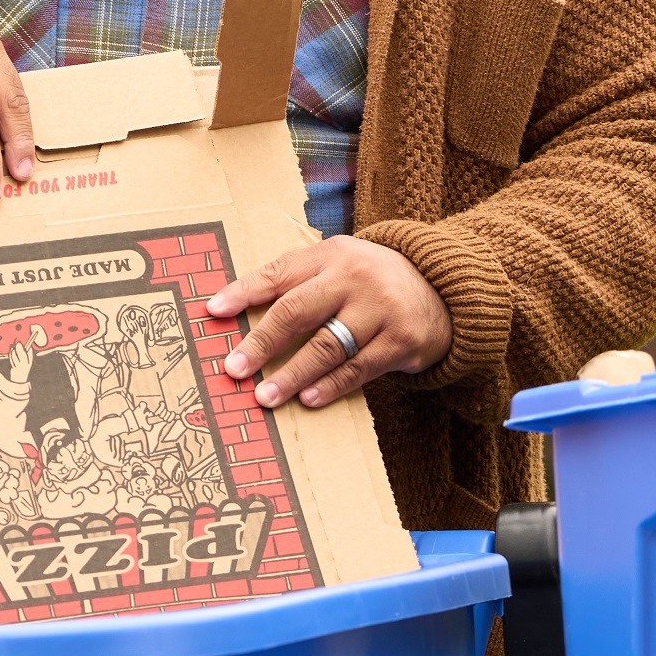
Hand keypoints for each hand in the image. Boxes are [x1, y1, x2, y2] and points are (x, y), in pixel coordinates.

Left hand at [209, 237, 452, 408]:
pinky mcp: (401, 340)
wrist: (443, 289)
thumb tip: (232, 307)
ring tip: (265, 396)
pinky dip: (331, 386)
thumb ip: (293, 280)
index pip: (280, 274)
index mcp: (331, 256)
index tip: (212, 311)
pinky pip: (359, 368)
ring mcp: (381, 309)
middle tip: (234, 369)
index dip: (244, 291)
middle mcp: (355, 278)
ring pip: (328, 347)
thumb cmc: (371, 282)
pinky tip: (308, 399)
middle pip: (298, 311)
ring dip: (293, 375)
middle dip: (262, 343)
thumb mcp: (337, 265)